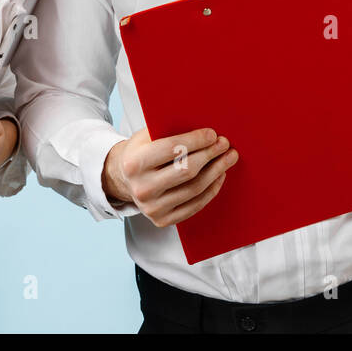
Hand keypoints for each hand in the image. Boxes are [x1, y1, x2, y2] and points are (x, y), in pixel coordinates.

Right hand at [101, 127, 238, 226]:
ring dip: (217, 171)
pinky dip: (211, 189)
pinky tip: (219, 176)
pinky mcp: (162, 220)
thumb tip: (203, 130)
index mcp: (134, 163)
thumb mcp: (145, 137)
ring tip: (228, 158)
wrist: (123, 179)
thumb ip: (169, 131)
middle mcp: (142, 188)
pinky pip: (195, 205)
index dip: (196, 141)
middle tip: (225, 144)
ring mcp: (152, 208)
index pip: (172, 149)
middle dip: (210, 154)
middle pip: (187, 170)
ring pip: (195, 188)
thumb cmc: (140, 153)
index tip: (213, 134)